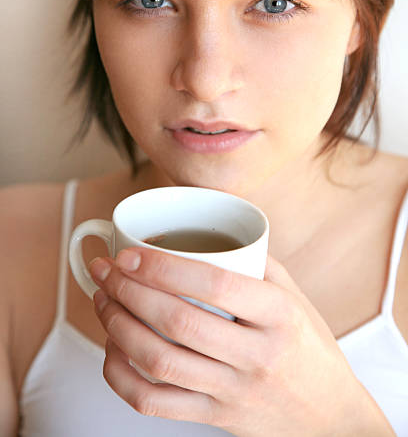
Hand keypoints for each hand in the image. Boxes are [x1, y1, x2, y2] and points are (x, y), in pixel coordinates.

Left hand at [89, 249, 394, 436]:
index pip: (215, 285)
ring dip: (118, 326)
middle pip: (178, 322)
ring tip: (103, 301)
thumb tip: (206, 230)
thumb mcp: (295, 297)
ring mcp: (233, 392)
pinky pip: (155, 403)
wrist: (330, 419)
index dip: (163, 267)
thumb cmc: (309, 348)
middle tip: (105, 270)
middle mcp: (257, 355)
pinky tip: (112, 350)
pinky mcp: (215, 419)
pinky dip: (122, 376)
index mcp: (278, 315)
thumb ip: (255, 263)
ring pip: (160, 362)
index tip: (130, 254)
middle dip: (128, 291)